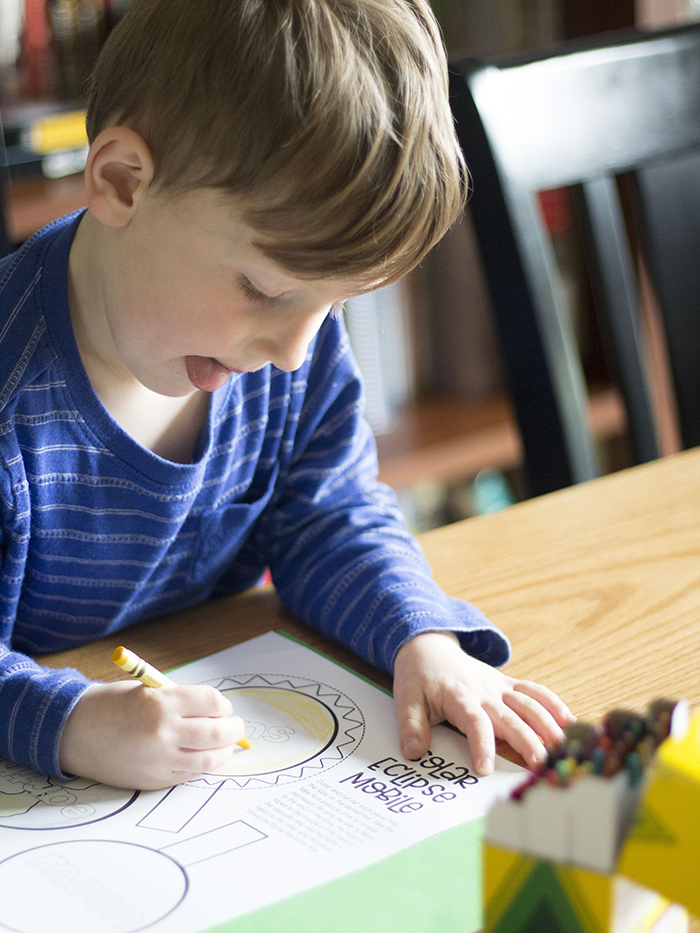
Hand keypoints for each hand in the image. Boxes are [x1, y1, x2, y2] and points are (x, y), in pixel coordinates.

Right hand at [58, 680, 245, 788]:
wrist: (74, 732)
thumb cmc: (112, 705)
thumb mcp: (148, 690)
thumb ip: (180, 701)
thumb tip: (217, 712)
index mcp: (162, 702)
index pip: (211, 701)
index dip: (223, 705)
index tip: (223, 707)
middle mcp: (163, 732)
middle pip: (217, 732)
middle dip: (234, 729)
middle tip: (236, 727)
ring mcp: (159, 760)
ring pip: (209, 759)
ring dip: (224, 751)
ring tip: (226, 744)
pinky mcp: (153, 780)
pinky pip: (190, 774)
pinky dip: (202, 765)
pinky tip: (202, 756)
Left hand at [393, 631, 574, 775]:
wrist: (429, 644)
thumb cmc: (419, 675)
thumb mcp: (406, 699)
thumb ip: (411, 726)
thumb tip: (414, 753)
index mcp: (460, 697)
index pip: (474, 723)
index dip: (481, 745)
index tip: (485, 768)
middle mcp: (484, 692)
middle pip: (510, 717)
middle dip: (527, 740)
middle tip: (541, 765)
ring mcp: (499, 687)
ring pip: (529, 704)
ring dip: (547, 724)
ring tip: (563, 747)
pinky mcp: (507, 684)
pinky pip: (534, 691)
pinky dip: (553, 703)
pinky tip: (570, 720)